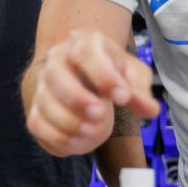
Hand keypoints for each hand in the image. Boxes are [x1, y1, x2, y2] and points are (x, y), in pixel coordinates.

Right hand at [25, 29, 157, 156]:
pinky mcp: (35, 108)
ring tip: (93, 133)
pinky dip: (56, 137)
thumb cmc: (108, 70)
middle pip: (55, 75)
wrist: (76, 72)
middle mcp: (57, 60)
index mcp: (83, 43)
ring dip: (68, 122)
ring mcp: (42, 84)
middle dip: (76, 98)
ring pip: (43, 102)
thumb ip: (139, 89)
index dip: (103, 76)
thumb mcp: (130, 72)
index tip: (122, 97)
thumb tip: (151, 110)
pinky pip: (37, 123)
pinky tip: (76, 143)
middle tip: (99, 114)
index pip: (85, 52)